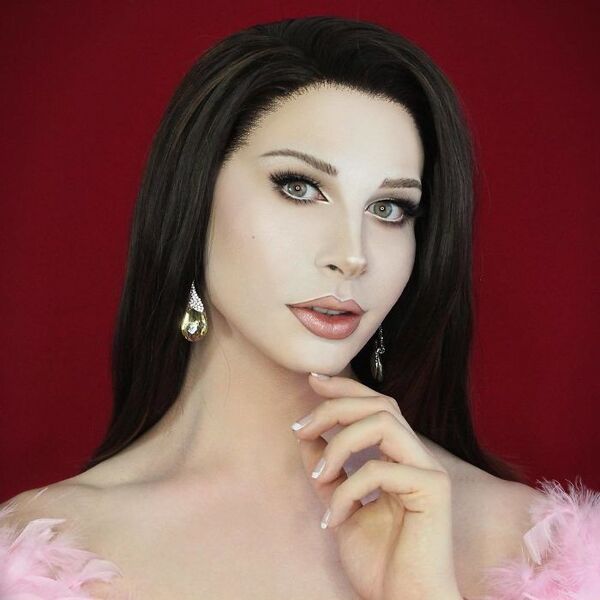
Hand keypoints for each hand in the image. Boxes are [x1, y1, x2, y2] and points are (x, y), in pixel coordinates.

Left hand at [291, 373, 462, 599]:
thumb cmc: (378, 562)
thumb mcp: (339, 505)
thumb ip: (327, 471)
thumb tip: (306, 435)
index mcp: (399, 458)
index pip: (375, 405)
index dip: (344, 388)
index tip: (312, 382)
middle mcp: (416, 457)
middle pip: (379, 403)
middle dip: (334, 406)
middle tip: (301, 427)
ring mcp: (428, 471)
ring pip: (383, 422)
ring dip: (339, 443)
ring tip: (319, 475)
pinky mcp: (433, 490)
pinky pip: (380, 469)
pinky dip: (347, 489)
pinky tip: (332, 518)